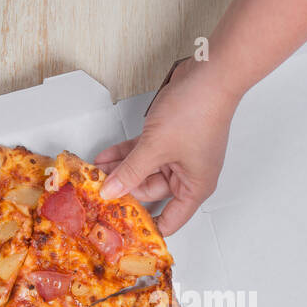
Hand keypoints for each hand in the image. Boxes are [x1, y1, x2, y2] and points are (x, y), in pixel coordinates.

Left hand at [95, 58, 241, 234]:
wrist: (209, 75)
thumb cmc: (197, 112)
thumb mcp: (155, 148)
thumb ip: (130, 172)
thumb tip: (111, 191)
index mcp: (195, 187)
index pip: (171, 220)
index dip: (148, 228)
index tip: (125, 231)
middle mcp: (189, 174)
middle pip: (152, 193)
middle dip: (125, 191)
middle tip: (100, 193)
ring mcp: (179, 155)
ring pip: (145, 170)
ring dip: (122, 170)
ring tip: (97, 173)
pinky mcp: (171, 138)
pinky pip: (144, 153)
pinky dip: (127, 154)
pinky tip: (106, 157)